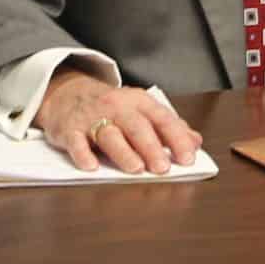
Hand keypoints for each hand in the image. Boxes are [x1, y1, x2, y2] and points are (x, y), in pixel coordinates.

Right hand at [35, 66, 203, 174]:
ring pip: (109, 134)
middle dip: (151, 147)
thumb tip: (195, 142)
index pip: (162, 119)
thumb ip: (168, 127)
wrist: (69, 94)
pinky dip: (82, 154)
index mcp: (139, 102)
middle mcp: (117, 107)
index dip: (177, 138)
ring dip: (123, 152)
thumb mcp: (141, 110)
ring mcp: (92, 117)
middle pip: (137, 126)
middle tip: (163, 168)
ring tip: (136, 169)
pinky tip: (91, 166)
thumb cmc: (111, 107)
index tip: (188, 158)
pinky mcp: (69, 129)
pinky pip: (76, 141)